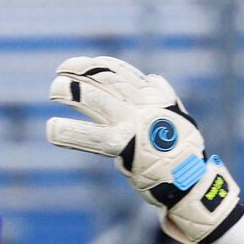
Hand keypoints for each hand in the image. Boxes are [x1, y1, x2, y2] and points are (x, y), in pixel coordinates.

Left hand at [46, 56, 210, 207]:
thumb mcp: (177, 115)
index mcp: (153, 95)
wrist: (192, 179)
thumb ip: (163, 95)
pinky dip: (69, 132)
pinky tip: (51, 129)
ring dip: (72, 92)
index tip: (74, 64)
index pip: (119, 71)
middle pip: (105, 79)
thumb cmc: (182, 150)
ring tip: (54, 89)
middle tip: (58, 74)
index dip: (94, 64)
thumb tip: (152, 78)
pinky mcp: (125, 146)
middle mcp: (142, 104)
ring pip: (96, 100)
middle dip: (79, 72)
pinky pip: (91, 137)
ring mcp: (133, 123)